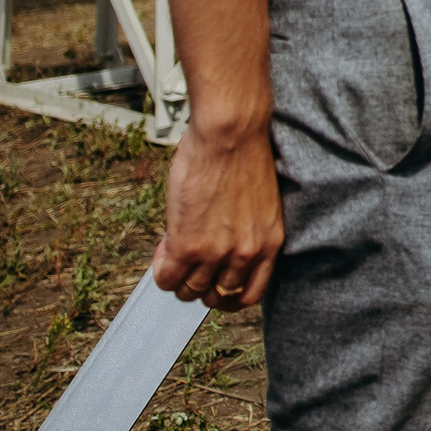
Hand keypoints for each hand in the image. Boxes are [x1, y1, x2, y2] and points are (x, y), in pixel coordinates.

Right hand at [151, 120, 283, 310]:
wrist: (231, 134)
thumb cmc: (243, 156)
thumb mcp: (257, 204)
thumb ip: (242, 232)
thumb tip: (213, 252)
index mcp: (269, 243)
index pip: (251, 295)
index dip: (228, 296)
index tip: (214, 284)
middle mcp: (246, 254)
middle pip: (216, 296)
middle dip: (199, 283)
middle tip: (189, 260)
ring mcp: (217, 252)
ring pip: (189, 290)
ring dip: (177, 276)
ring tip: (174, 250)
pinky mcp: (188, 245)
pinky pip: (167, 277)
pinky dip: (161, 270)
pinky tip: (163, 248)